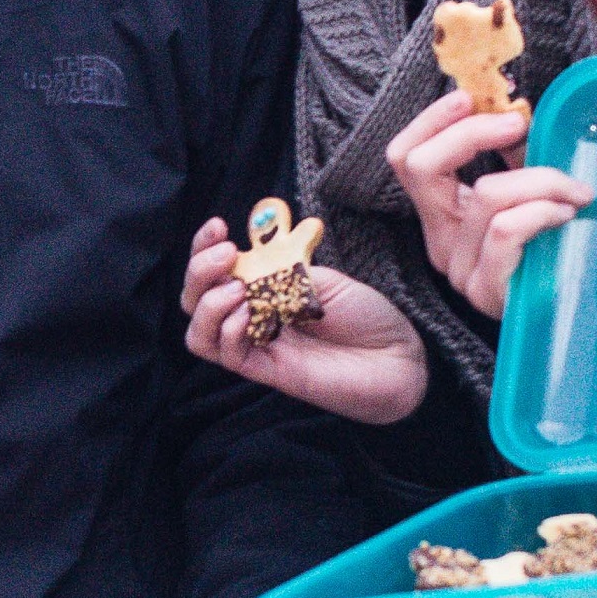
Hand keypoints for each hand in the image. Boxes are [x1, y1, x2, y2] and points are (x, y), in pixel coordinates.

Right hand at [182, 217, 427, 424]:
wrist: (400, 357)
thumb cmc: (369, 317)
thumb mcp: (325, 280)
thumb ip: (283, 270)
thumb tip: (244, 259)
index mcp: (264, 291)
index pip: (216, 273)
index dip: (204, 249)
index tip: (218, 225)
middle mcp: (254, 318)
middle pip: (195, 301)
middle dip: (199, 271)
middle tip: (226, 254)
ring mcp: (258, 346)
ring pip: (199, 334)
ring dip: (209, 305)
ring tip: (238, 288)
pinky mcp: (268, 372)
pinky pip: (227, 354)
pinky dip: (230, 329)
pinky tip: (253, 314)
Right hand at [386, 89, 592, 319]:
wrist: (571, 313)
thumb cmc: (553, 246)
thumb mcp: (526, 190)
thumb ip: (515, 155)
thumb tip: (516, 111)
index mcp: (441, 214)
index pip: (405, 159)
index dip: (431, 121)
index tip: (471, 98)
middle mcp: (439, 241)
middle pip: (422, 167)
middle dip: (474, 134)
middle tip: (521, 126)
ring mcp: (459, 269)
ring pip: (486, 195)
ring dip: (542, 179)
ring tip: (576, 191)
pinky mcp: (487, 291)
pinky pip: (507, 230)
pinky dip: (543, 210)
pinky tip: (568, 214)